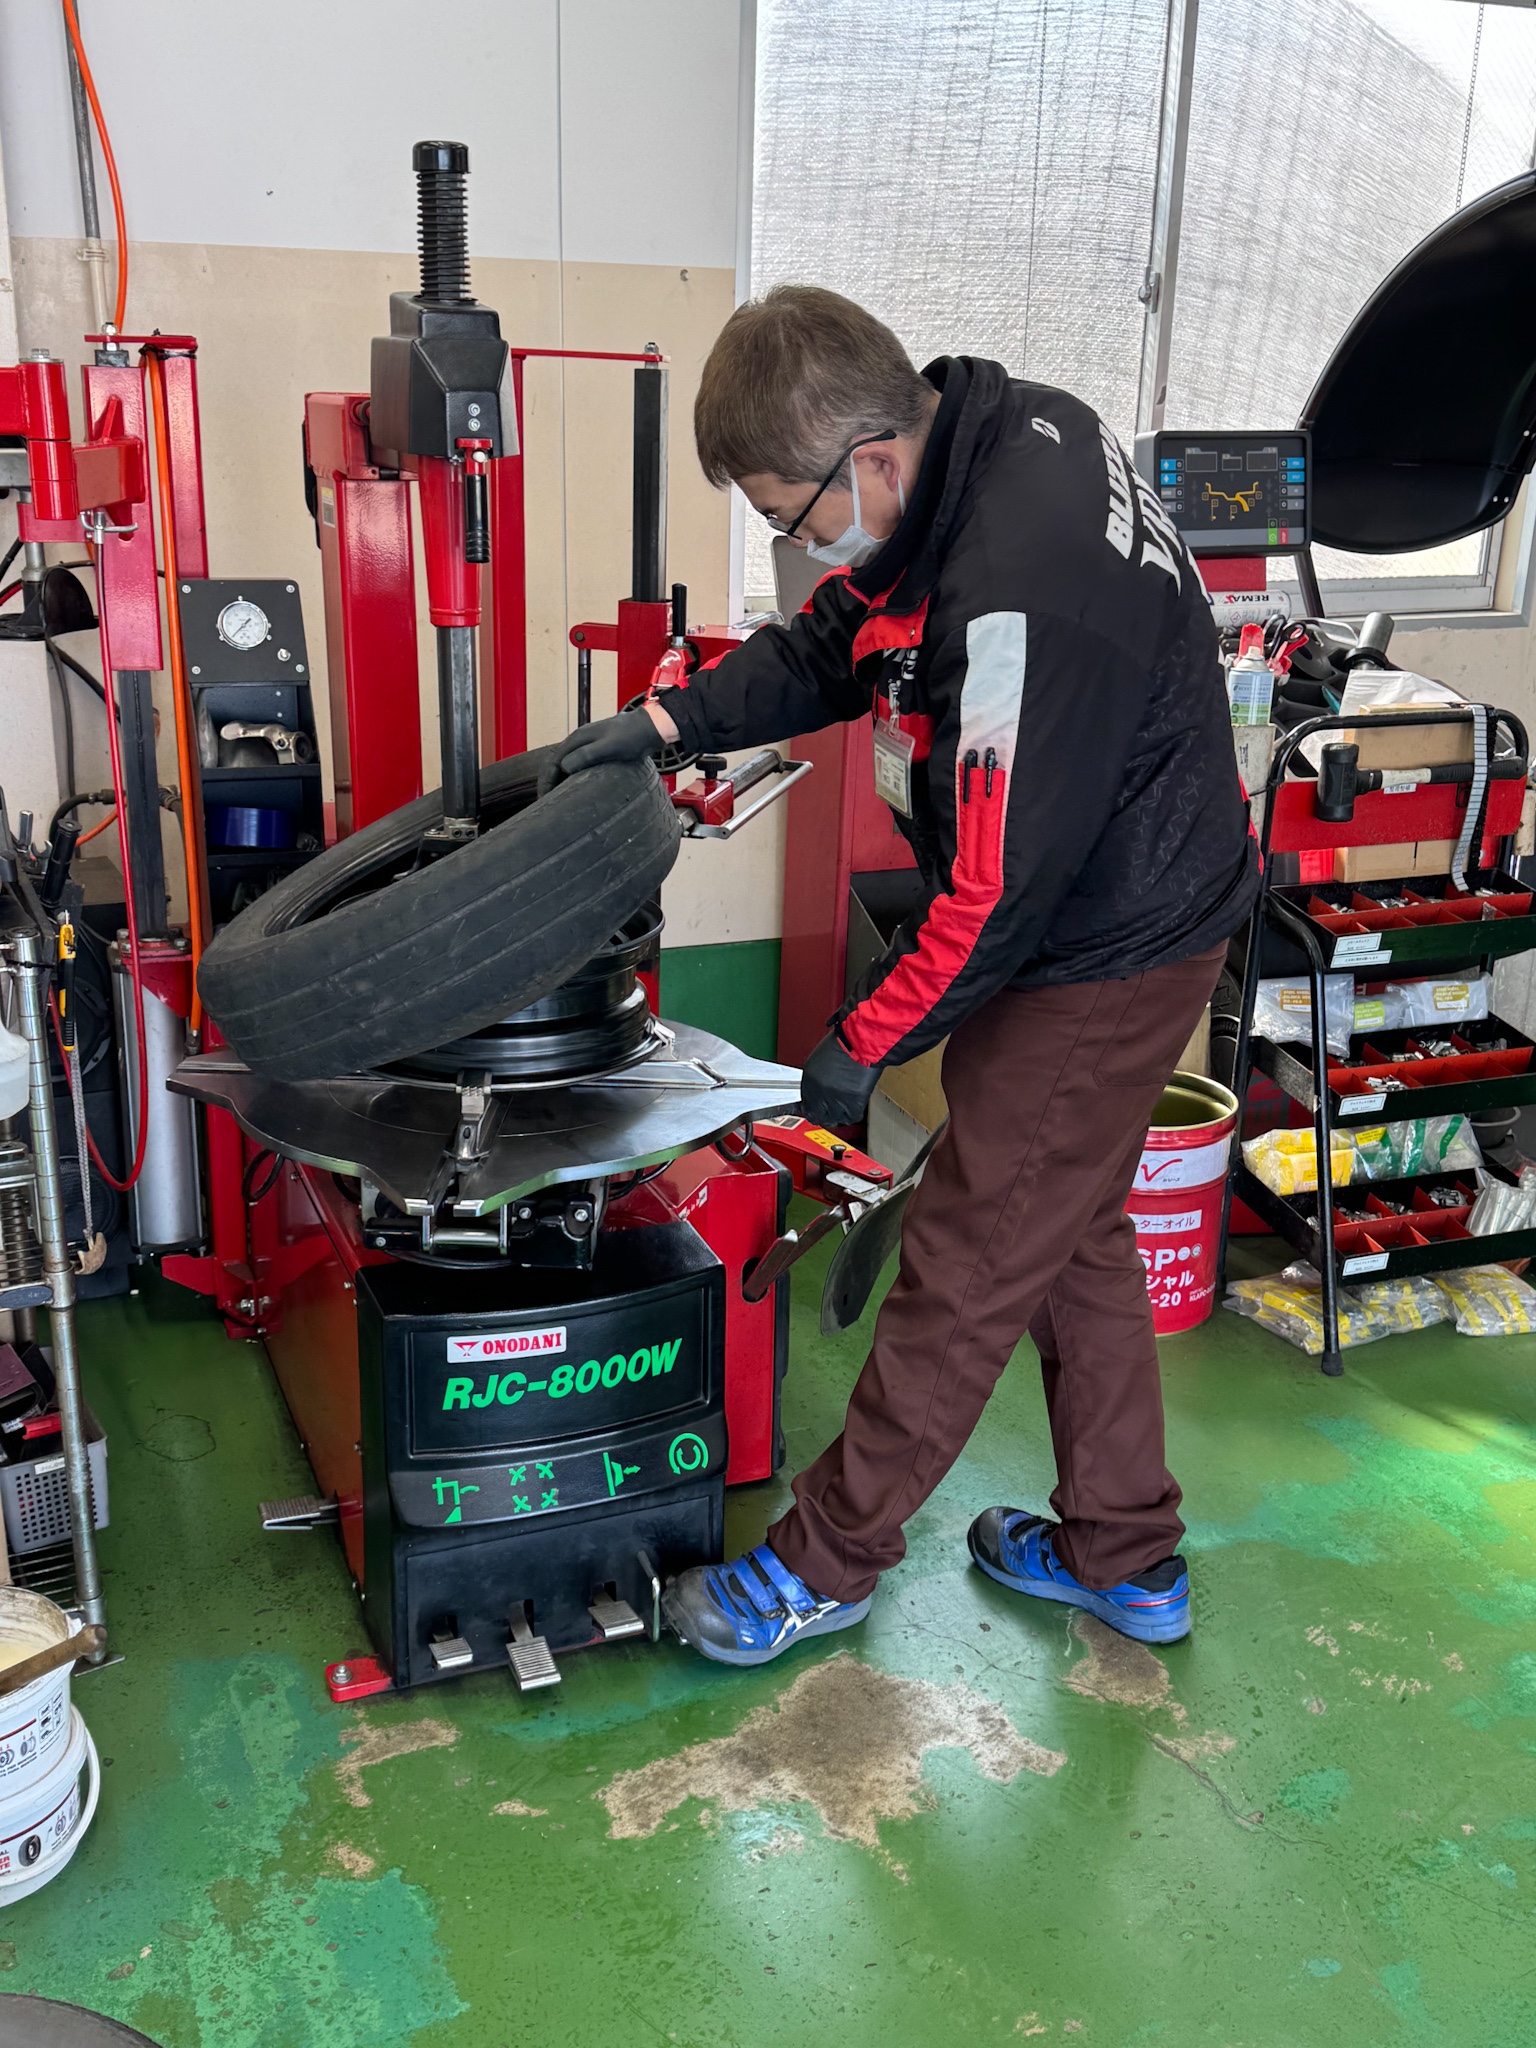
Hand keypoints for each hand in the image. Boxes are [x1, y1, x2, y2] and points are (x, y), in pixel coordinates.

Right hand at [537, 704, 670, 796]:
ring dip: (558, 780)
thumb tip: (564, 766)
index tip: (543, 799)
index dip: (545, 782)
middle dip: (548, 783)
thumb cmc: (632, 737)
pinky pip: (576, 765)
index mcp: (577, 739)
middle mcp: (578, 741)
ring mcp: (587, 745)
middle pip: (555, 763)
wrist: (650, 727)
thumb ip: (587, 755)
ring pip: (565, 764)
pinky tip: (574, 788)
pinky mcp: (597, 750)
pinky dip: (570, 777)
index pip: (552, 762)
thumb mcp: (609, 747)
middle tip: (545, 802)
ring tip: (556, 798)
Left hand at [800, 1029, 878, 1128]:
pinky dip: (853, 1113)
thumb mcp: (821, 1057)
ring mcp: (834, 1099)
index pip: (805, 1102)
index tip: (815, 1109)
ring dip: (838, 1115)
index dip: (811, 1107)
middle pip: (816, 1114)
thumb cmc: (844, 1041)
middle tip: (830, 1113)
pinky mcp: (852, 1103)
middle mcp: (819, 1091)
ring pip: (833, 1119)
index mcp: (809, 1078)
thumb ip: (818, 1076)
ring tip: (844, 1108)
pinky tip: (855, 1105)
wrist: (860, 1041)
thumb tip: (820, 1087)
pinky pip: (851, 1117)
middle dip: (822, 1115)